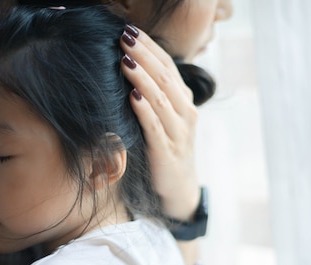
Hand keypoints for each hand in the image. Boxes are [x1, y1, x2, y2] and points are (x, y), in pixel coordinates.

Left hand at [121, 25, 200, 221]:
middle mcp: (186, 113)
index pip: (168, 66)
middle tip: (124, 37)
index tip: (130, 30)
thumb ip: (155, 95)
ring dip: (142, 77)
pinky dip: (145, 109)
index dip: (150, 47)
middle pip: (165, 77)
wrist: (179, 187)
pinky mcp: (167, 152)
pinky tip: (132, 95)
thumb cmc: (167, 148)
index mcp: (184, 101)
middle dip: (144, 55)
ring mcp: (178, 132)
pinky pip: (156, 126)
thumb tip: (128, 66)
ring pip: (161, 98)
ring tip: (124, 59)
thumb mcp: (165, 119)